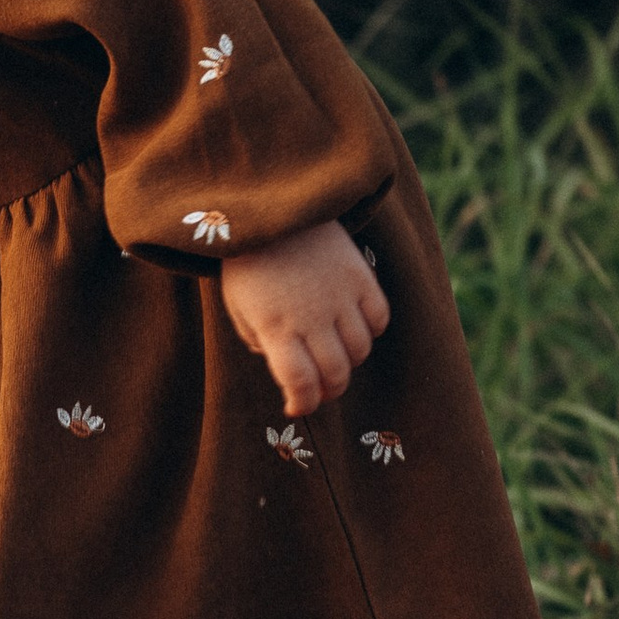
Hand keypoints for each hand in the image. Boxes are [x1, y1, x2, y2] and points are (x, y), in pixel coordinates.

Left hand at [220, 217, 390, 416]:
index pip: (300, 383)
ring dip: (350, 361)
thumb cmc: (249, 264)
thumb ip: (260, 343)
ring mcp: (340, 297)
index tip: (297, 408)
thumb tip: (287, 369)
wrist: (272, 211)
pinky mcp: (361, 276)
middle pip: (336, 374)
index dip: (303, 403)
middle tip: (321, 388)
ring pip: (360, 350)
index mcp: (275, 328)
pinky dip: (371, 330)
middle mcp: (312, 317)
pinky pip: (379, 318)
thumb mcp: (240, 308)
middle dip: (329, 390)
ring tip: (335, 354)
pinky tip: (354, 326)